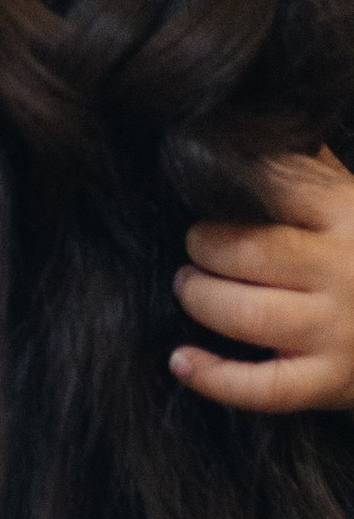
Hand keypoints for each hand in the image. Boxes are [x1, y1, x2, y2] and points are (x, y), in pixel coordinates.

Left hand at [172, 149, 353, 411]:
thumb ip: (309, 170)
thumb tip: (244, 131)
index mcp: (346, 214)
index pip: (272, 188)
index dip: (223, 189)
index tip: (204, 192)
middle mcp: (343, 270)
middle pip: (248, 252)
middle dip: (203, 246)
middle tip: (195, 246)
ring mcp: (337, 330)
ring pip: (245, 315)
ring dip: (200, 297)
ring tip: (190, 286)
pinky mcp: (329, 382)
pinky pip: (259, 387)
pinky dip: (211, 376)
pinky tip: (180, 359)